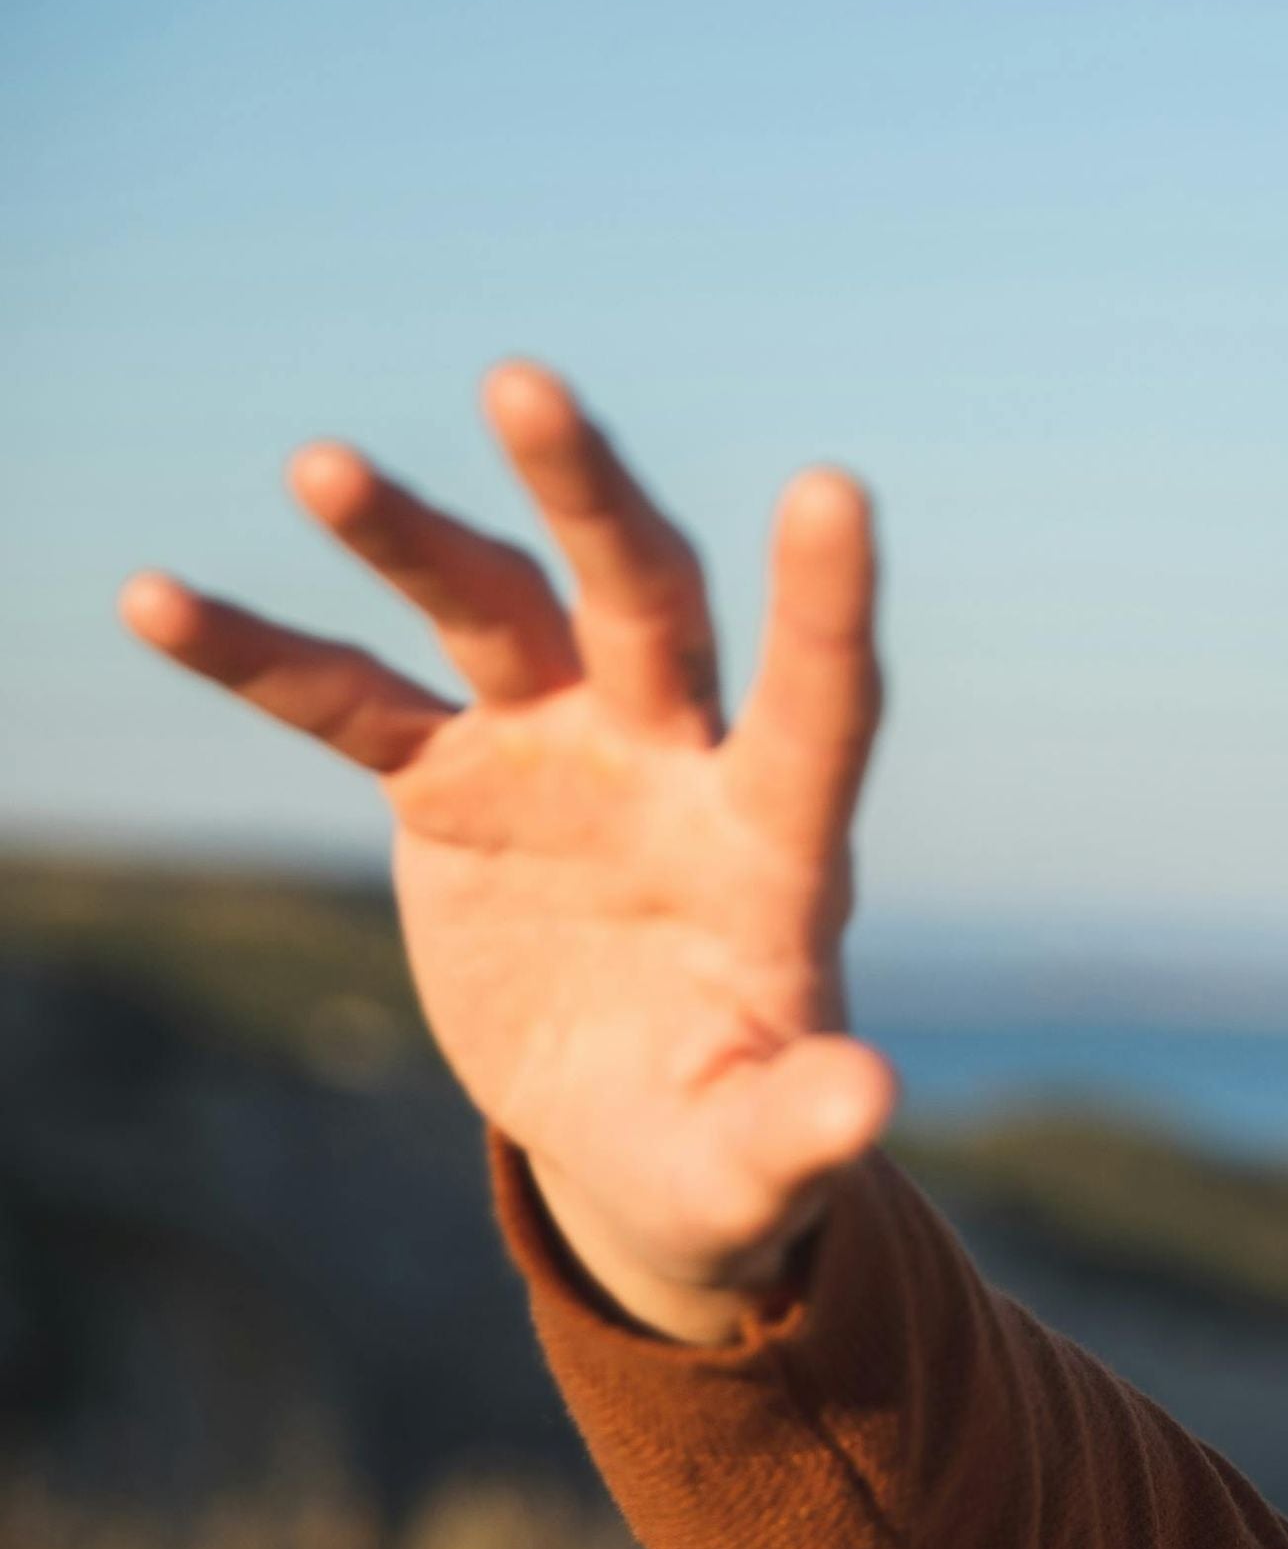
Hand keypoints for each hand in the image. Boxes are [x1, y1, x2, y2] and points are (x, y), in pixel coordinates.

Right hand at [121, 363, 895, 1342]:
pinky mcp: (454, 787)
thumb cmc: (725, 1153)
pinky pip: (349, 702)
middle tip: (523, 381)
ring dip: (412, 538)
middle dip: (590, 496)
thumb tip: (871, 1104)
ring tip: (324, 466)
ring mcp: (563, 757)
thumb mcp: (759, 1168)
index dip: (826, 608)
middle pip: (646, 599)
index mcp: (777, 848)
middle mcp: (676, 764)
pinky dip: (264, 654)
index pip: (822, 707)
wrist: (639, 1133)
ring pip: (494, 612)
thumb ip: (803, 1131)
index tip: (834, 486)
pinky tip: (156, 599)